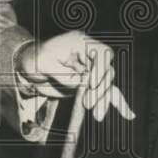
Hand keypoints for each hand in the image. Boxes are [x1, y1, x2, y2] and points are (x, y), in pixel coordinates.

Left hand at [16, 31, 134, 121]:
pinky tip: (129, 115)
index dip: (100, 69)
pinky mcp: (89, 83)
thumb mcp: (45, 64)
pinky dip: (117, 102)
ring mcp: (90, 68)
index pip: (103, 53)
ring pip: (106, 84)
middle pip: (107, 70)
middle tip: (88, 104)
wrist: (28, 66)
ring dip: (104, 99)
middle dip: (100, 89)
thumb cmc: (34, 59)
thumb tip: (82, 84)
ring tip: (97, 116)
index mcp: (80, 42)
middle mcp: (89, 54)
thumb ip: (65, 74)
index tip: (89, 84)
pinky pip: (106, 91)